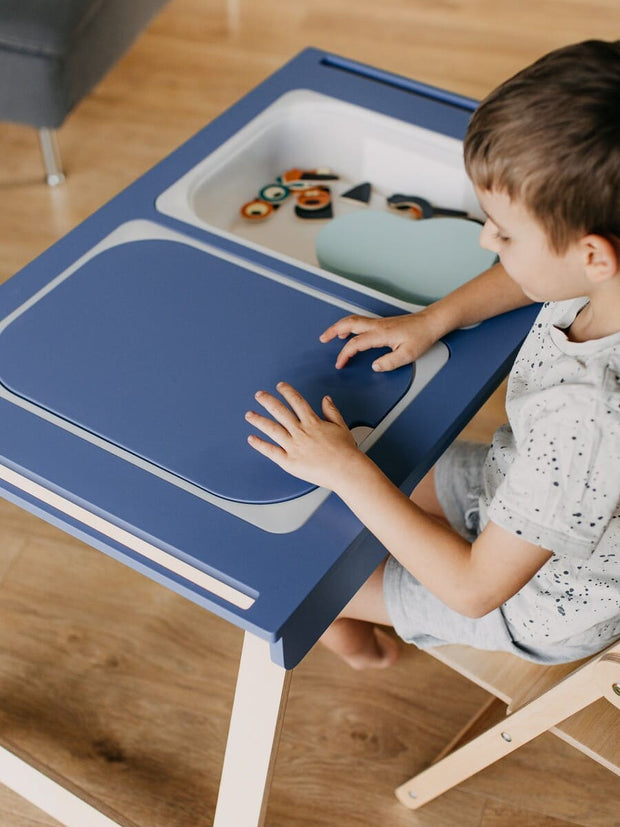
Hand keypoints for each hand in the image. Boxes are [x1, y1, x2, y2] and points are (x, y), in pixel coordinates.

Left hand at [245, 382, 362, 489]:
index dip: (287, 391)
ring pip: (272, 429)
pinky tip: (252, 439)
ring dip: (259, 420)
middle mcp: (300, 432)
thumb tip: (326, 399)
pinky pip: (271, 451)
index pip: (296, 401)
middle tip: (259, 395)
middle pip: (280, 411)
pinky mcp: (289, 461)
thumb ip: (331, 411)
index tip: (280, 386)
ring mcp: (293, 446)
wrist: (345, 470)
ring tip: (249, 414)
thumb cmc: (345, 452)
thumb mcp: (341, 426)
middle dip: (268, 401)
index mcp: (312, 422)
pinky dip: (260, 445)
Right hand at [319, 312, 438, 370]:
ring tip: (331, 334)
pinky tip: (349, 331)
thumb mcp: (407, 355)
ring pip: (353, 320)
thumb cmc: (421, 336)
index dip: (345, 354)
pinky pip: (360, 321)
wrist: (430, 322)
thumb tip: (375, 366)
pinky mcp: (382, 323)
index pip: (355, 344)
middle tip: (322, 338)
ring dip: (339, 326)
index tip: (340, 364)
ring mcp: (379, 322)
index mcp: (380, 334)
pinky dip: (349, 325)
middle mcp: (377, 326)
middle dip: (333, 330)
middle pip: (348, 324)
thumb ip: (389, 362)